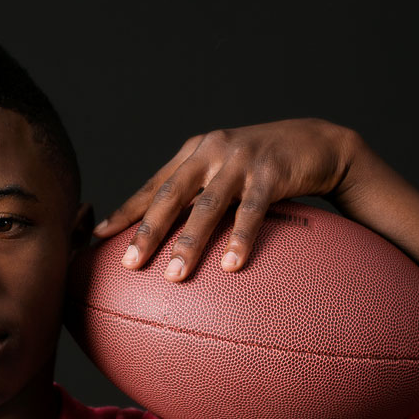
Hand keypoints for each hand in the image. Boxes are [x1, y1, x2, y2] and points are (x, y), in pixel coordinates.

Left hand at [93, 119, 357, 279]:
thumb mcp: (225, 171)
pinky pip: (251, 211)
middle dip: (148, 231)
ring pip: (207, 207)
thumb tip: (164, 233)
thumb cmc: (265, 166)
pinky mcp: (271, 173)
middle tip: (129, 264)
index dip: (127, 211)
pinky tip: (231, 266)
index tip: (99, 236)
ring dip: (189, 243)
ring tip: (175, 276)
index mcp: (194, 152)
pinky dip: (240, 239)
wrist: (318, 142)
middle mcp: (211, 152)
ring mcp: (241, 161)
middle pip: (171, 196)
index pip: (153, 186)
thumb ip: (197, 192)